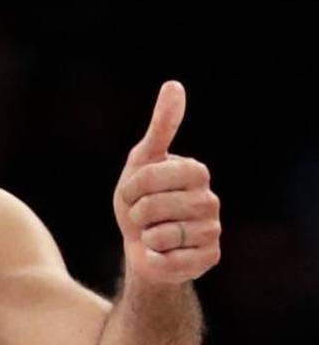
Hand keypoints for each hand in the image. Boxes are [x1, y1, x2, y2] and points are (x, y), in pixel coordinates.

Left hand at [113, 81, 221, 284]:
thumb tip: (174, 84)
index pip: (150, 177)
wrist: (142, 246)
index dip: (131, 187)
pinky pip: (166, 261)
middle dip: (135, 213)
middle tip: (143, 216)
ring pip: (160, 235)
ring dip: (145, 237)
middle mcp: (211, 200)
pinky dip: (153, 259)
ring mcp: (212, 231)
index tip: (134, 192)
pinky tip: (162, 254)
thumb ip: (161, 126)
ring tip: (153, 234)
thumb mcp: (143, 161)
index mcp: (196, 172)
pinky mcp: (208, 259)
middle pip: (152, 206)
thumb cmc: (141, 200)